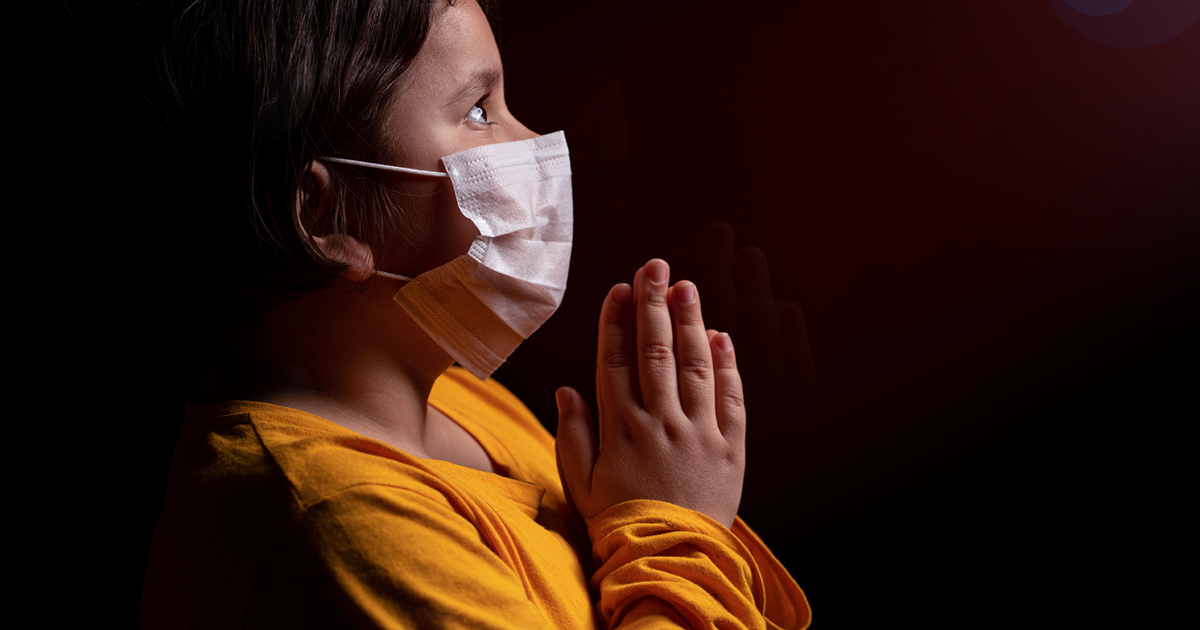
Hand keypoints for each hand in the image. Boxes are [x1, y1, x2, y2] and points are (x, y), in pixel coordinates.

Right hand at [555, 259, 745, 528]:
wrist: (669, 560)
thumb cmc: (620, 522)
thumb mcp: (581, 484)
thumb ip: (571, 434)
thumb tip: (566, 389)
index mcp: (621, 429)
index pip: (616, 362)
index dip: (616, 322)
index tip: (619, 289)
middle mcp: (662, 423)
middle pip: (656, 351)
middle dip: (654, 304)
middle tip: (655, 266)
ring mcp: (699, 433)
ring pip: (695, 365)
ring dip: (691, 322)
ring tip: (687, 287)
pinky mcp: (730, 448)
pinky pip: (731, 398)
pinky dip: (727, 365)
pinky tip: (722, 337)